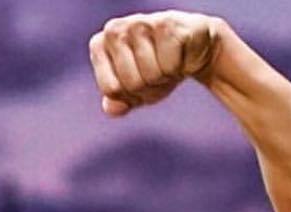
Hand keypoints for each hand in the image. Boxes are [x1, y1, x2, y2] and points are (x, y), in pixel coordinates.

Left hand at [88, 13, 223, 115]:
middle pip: (131, 84)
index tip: (139, 82)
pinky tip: (180, 53)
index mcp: (99, 45)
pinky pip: (170, 65)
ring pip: (150, 75)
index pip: (111, 89)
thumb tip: (111, 108)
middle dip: (149, 88)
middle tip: (158, 72)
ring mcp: (139, 22)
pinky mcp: (166, 23)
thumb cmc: (158, 67)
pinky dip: (178, 66)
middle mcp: (114, 29)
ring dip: (164, 77)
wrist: (191, 47)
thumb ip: (118, 101)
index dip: (130, 95)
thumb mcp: (134, 90)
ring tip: (168, 63)